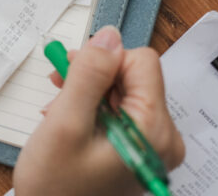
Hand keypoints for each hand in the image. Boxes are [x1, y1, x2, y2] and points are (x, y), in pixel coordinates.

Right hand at [13, 26, 184, 195]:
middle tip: (59, 89)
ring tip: (60, 110)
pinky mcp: (137, 147)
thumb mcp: (66, 122)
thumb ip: (89, 75)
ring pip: (122, 90)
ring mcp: (151, 144)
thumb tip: (108, 36)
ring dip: (87, 91)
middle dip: (92, 77)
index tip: (74, 73)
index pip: (140, 62)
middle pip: (132, 75)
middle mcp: (162, 137)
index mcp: (153, 130)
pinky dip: (91, 107)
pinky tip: (70, 118)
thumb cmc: (56, 186)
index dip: (103, 60)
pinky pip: (119, 109)